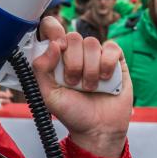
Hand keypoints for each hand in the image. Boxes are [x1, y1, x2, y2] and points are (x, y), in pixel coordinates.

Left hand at [32, 16, 131, 157]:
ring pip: (91, 43)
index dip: (52, 31)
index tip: (56, 47)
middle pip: (73, 37)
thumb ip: (41, 69)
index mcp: (57, 58)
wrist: (97, 129)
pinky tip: (105, 80)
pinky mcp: (115, 60)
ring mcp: (96, 56)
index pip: (51, 28)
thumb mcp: (48, 95)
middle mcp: (76, 53)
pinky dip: (106, 64)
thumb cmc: (73, 113)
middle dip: (72, 63)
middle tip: (73, 82)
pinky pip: (111, 48)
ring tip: (89, 87)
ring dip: (89, 69)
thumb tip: (54, 44)